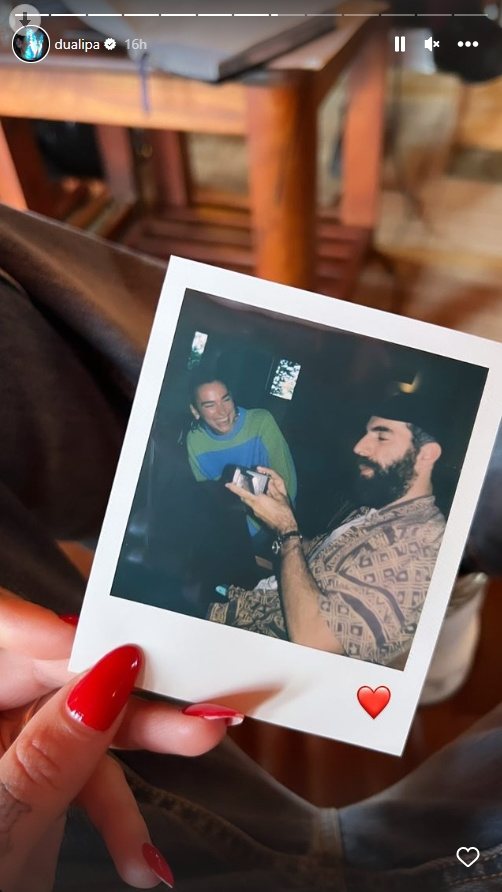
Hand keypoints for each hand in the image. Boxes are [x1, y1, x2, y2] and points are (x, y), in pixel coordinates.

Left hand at [0, 591, 233, 889]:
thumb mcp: (2, 832)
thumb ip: (47, 756)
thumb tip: (109, 677)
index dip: (51, 631)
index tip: (120, 644)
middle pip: (50, 676)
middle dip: (122, 693)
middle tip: (189, 699)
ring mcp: (7, 746)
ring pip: (78, 723)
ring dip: (137, 749)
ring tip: (201, 745)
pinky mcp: (35, 775)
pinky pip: (82, 770)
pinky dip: (116, 808)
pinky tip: (140, 856)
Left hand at [226, 466, 296, 534]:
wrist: (284, 526)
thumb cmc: (283, 511)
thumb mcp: (280, 497)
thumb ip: (274, 489)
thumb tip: (270, 482)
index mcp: (259, 500)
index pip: (243, 493)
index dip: (235, 488)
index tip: (227, 485)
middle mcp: (254, 506)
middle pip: (244, 497)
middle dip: (241, 491)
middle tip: (239, 485)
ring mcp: (255, 512)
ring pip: (248, 502)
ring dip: (247, 496)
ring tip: (251, 490)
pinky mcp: (257, 515)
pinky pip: (253, 506)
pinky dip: (254, 502)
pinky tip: (260, 499)